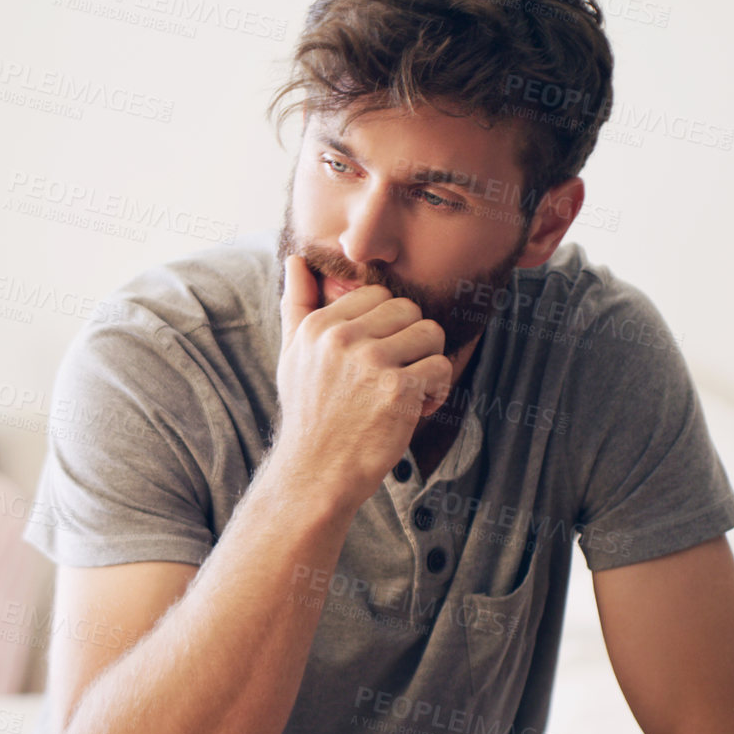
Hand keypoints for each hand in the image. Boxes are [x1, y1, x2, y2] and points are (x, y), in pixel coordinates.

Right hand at [273, 253, 452, 505]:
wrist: (315, 473)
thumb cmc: (309, 414)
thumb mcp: (292, 356)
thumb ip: (297, 305)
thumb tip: (296, 260)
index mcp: (318, 327)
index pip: (377, 294)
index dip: (387, 325)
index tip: (379, 355)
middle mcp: (341, 339)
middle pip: (409, 309)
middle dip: (412, 340)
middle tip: (399, 373)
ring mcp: (370, 362)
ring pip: (431, 333)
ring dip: (428, 362)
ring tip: (410, 389)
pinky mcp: (397, 389)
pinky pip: (441, 367)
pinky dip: (437, 390)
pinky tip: (418, 408)